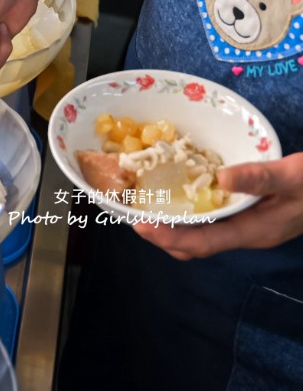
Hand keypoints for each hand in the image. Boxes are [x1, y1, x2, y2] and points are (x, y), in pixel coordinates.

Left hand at [134, 153, 302, 258]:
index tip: (140, 226)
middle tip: (133, 215)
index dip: (169, 237)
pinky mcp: (249, 214)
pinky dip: (190, 211)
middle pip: (196, 244)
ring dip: (174, 224)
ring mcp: (248, 226)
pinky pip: (212, 220)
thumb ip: (259, 178)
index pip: (203, 243)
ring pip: (202, 233)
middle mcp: (246, 233)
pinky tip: (178, 193)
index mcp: (254, 231)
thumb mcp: (294, 176)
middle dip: (163, 235)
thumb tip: (220, 177)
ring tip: (147, 207)